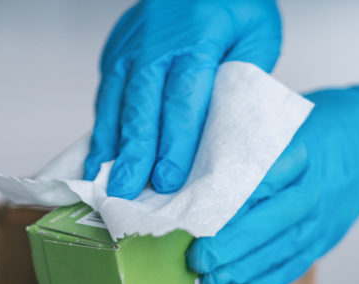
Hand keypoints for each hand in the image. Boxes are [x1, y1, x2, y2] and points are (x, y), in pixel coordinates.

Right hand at [85, 0, 281, 198]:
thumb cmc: (235, 6)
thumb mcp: (258, 36)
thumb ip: (243, 82)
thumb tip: (226, 136)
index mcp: (199, 38)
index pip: (183, 98)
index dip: (173, 142)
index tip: (166, 179)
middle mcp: (157, 43)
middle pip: (142, 106)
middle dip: (134, 153)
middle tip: (126, 191)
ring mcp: (130, 44)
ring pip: (116, 101)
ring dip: (109, 143)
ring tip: (101, 179)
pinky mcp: (115, 49)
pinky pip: (107, 92)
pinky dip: (104, 124)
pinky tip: (100, 153)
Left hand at [187, 82, 358, 283]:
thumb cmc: (318, 128)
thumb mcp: (285, 120)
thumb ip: (247, 141)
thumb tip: (194, 167)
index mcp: (299, 151)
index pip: (259, 181)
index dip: (227, 204)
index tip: (197, 218)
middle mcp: (314, 188)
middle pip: (269, 222)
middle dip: (230, 245)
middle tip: (199, 258)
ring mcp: (323, 217)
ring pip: (281, 250)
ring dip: (244, 270)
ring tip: (212, 280)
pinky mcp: (326, 237)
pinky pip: (297, 264)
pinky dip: (269, 282)